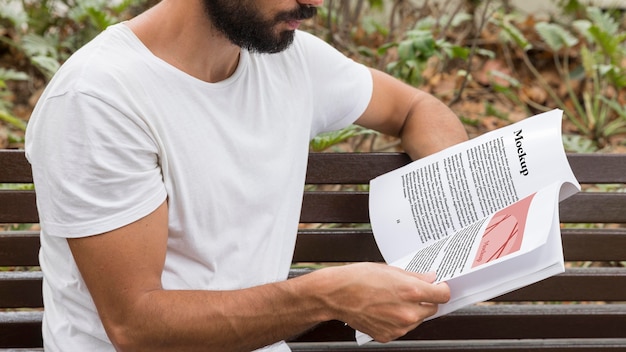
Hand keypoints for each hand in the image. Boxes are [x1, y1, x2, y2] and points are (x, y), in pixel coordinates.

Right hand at [317, 262, 449, 342]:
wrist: (335, 295)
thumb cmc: (358, 279)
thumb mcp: (390, 270)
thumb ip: (414, 277)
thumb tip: (430, 279)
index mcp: (411, 292)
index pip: (443, 295)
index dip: (442, 289)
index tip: (440, 287)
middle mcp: (408, 312)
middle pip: (432, 309)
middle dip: (426, 300)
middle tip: (412, 292)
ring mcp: (398, 327)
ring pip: (417, 320)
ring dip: (411, 311)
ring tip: (392, 299)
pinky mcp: (388, 335)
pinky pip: (402, 328)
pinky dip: (398, 320)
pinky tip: (384, 309)